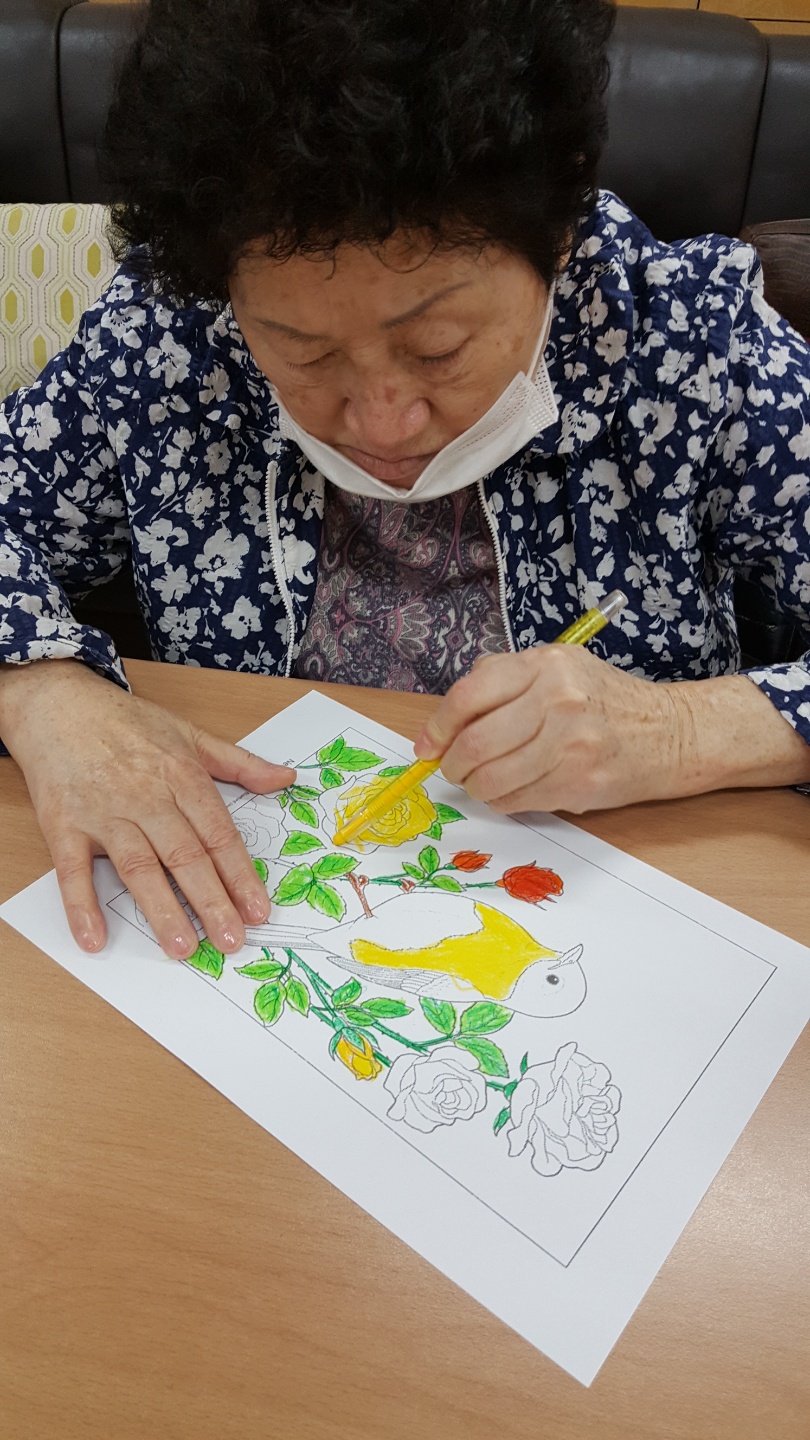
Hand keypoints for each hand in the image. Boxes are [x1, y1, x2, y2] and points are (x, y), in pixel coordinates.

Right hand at [0, 660, 294, 957]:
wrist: (57, 703)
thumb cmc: (126, 722)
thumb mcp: (190, 733)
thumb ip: (240, 763)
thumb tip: (286, 778)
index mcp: (182, 776)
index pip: (219, 835)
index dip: (240, 875)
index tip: (258, 910)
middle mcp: (146, 797)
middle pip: (186, 856)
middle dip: (211, 902)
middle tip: (231, 941)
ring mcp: (104, 813)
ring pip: (138, 867)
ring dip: (161, 909)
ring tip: (182, 947)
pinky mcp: (63, 825)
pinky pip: (73, 871)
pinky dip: (81, 906)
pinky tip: (95, 938)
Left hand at [413, 645, 809, 813]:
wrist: (669, 733)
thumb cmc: (606, 701)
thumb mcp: (559, 667)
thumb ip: (503, 679)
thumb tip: (445, 719)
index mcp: (545, 665)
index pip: (468, 696)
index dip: (438, 727)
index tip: (428, 746)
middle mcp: (556, 700)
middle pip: (474, 744)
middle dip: (452, 765)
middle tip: (454, 769)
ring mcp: (569, 744)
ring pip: (490, 780)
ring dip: (476, 788)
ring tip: (484, 781)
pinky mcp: (578, 782)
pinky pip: (516, 800)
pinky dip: (503, 801)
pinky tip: (514, 790)